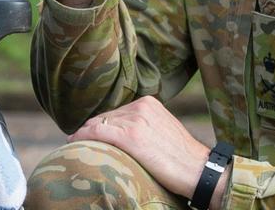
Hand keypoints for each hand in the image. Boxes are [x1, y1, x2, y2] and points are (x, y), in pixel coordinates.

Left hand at [69, 96, 211, 198]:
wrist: (199, 171)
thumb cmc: (182, 158)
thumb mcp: (163, 130)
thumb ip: (144, 125)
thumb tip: (122, 134)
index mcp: (148, 103)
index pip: (115, 112)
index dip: (100, 124)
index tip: (88, 134)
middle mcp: (141, 107)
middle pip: (105, 116)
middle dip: (91, 129)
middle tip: (78, 140)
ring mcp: (135, 120)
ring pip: (98, 124)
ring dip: (85, 134)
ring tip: (75, 144)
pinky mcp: (131, 136)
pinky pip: (97, 132)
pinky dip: (83, 136)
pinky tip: (74, 142)